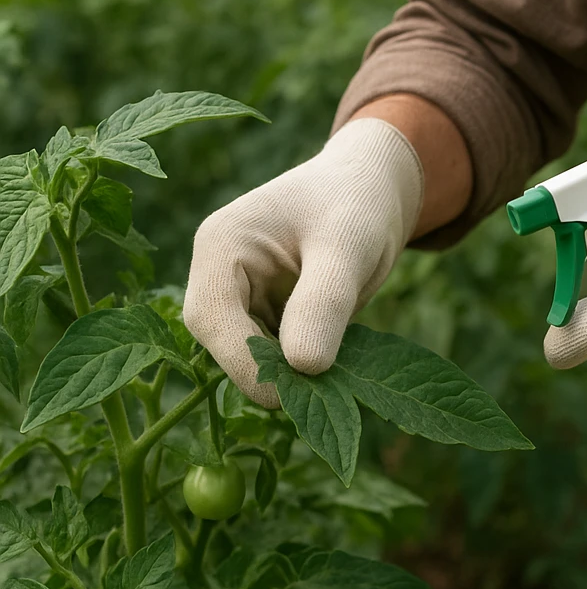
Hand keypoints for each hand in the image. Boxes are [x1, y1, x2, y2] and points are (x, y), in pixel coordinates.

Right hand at [184, 118, 423, 406]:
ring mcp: (239, 298)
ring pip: (248, 359)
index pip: (212, 319)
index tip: (291, 398)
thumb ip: (323, 303)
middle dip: (269, 374)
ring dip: (288, 376)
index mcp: (221, 246)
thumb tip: (302, 368)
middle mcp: (219, 274)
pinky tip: (335, 359)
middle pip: (224, 345)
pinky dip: (301, 369)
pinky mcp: (262, 317)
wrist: (371, 190)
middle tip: (328, 389)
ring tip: (338, 364)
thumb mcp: (348, 247)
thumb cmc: (357, 205)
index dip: (245, 365)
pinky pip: (272, 358)